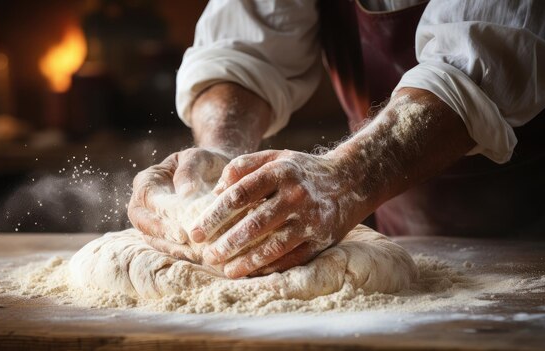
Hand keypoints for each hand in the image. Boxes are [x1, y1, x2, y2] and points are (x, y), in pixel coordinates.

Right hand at [128, 148, 229, 260]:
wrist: (218, 174)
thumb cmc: (205, 162)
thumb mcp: (198, 157)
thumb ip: (189, 170)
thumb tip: (184, 193)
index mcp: (147, 180)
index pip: (145, 198)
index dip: (159, 214)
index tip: (178, 228)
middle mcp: (145, 203)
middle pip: (142, 222)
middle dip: (161, 234)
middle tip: (184, 241)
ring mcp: (152, 220)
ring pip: (153, 239)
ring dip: (172, 248)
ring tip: (194, 253)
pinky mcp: (165, 234)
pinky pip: (167, 246)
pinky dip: (182, 253)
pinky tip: (200, 256)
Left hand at [190, 149, 365, 277]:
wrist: (350, 180)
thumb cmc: (301, 170)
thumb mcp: (274, 157)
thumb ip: (242, 167)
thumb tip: (215, 192)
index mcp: (280, 171)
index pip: (239, 195)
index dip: (213, 216)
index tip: (194, 231)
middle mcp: (296, 195)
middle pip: (253, 224)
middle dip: (226, 243)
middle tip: (207, 256)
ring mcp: (311, 219)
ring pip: (273, 245)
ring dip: (246, 261)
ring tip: (225, 269)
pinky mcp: (321, 239)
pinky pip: (292, 258)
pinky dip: (270, 267)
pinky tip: (251, 272)